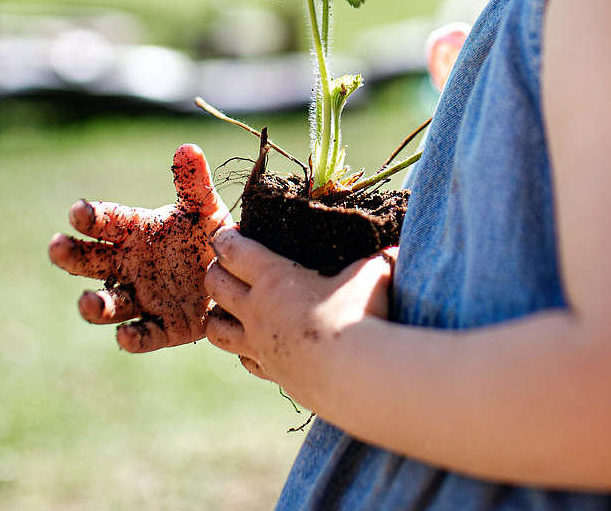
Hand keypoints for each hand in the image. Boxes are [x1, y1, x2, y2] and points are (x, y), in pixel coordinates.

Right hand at [49, 144, 232, 352]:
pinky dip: (133, 337)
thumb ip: (194, 183)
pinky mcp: (164, 328)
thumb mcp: (206, 209)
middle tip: (57, 246)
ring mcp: (144, 298)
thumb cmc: (211, 236)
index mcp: (136, 232)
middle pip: (91, 262)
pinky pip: (144, 335)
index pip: (107, 221)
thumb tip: (187, 149)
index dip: (92, 216)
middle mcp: (130, 266)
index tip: (78, 211)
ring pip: (110, 305)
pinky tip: (125, 336)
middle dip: (71, 256)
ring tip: (87, 302)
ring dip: (95, 305)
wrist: (238, 276)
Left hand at [203, 228, 395, 403]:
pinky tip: (258, 345)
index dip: (226, 239)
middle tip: (226, 266)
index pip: (234, 251)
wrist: (358, 376)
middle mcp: (258, 311)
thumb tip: (395, 248)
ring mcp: (260, 346)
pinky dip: (244, 350)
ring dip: (218, 315)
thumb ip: (377, 258)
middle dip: (215, 271)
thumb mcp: (373, 273)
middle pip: (215, 286)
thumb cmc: (362, 315)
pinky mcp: (273, 374)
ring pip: (216, 330)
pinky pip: (244, 360)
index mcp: (275, 278)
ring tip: (230, 308)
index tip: (227, 234)